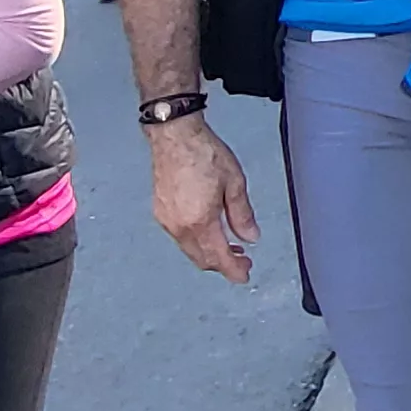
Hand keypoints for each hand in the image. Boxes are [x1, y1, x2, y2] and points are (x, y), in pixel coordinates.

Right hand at [145, 119, 260, 284]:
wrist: (174, 135)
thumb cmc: (203, 152)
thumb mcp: (234, 183)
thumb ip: (243, 215)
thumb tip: (251, 237)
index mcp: (200, 220)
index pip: (219, 257)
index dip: (234, 270)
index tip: (244, 275)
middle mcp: (179, 225)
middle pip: (202, 259)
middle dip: (223, 264)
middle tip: (242, 260)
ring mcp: (167, 220)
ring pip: (190, 250)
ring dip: (209, 253)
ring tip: (229, 245)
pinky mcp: (160, 212)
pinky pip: (180, 238)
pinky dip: (196, 241)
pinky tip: (209, 231)